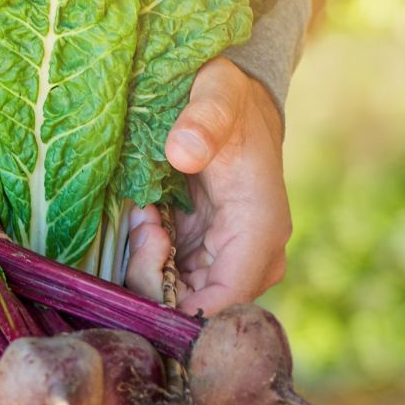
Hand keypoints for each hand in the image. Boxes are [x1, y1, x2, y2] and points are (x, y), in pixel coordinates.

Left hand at [125, 57, 291, 315]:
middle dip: (153, 277)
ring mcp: (225, 262)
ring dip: (147, 263)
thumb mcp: (218, 95)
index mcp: (260, 231)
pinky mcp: (203, 258)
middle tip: (144, 222)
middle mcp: (249, 259)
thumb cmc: (229, 101)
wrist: (236, 105)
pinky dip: (148, 256)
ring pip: (176, 300)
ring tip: (146, 213)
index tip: (147, 258)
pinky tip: (147, 218)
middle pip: (194, 310)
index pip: (225, 302)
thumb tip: (184, 150)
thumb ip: (204, 118)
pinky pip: (168, 280)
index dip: (179, 307)